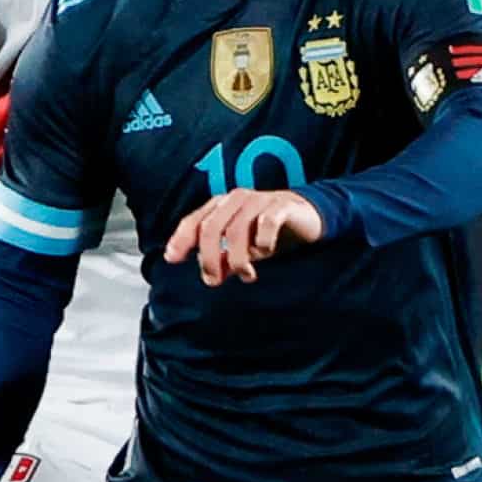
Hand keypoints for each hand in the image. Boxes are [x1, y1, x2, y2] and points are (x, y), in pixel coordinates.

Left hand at [164, 189, 323, 285]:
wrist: (309, 214)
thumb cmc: (270, 230)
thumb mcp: (244, 246)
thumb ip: (225, 258)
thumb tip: (210, 276)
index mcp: (222, 205)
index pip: (194, 221)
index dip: (181, 239)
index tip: (171, 259)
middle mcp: (236, 199)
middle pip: (211, 228)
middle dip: (208, 258)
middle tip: (214, 281)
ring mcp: (259, 200)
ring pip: (236, 230)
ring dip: (237, 258)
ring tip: (246, 275)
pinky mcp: (282, 205)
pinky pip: (267, 223)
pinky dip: (263, 242)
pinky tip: (266, 253)